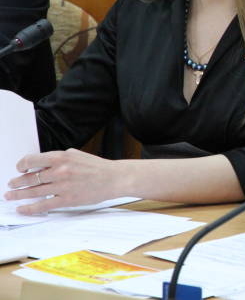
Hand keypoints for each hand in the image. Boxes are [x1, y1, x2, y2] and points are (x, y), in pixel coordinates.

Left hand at [5, 149, 122, 214]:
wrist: (114, 178)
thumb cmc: (97, 167)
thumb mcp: (76, 156)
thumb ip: (58, 159)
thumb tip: (41, 165)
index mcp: (62, 157)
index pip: (32, 160)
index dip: (22, 165)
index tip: (20, 168)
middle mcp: (60, 171)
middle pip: (30, 178)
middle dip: (16, 182)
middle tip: (11, 185)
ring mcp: (62, 186)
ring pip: (33, 192)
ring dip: (18, 195)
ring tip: (10, 196)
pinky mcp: (67, 199)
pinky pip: (43, 205)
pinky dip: (29, 208)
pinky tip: (22, 208)